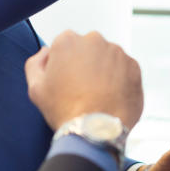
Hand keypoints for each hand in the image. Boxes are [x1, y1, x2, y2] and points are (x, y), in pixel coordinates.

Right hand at [25, 30, 142, 130]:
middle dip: (85, 64)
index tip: (65, 82)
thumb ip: (36, 63)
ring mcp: (117, 52)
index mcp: (68, 40)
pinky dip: (120, 81)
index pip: (65, 46)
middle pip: (88, 49)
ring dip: (104, 72)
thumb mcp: (35, 87)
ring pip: (108, 59)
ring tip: (98, 96)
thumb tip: (46, 51)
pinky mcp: (134, 66)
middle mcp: (94, 39)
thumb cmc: (63, 110)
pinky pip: (124, 70)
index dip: (64, 65)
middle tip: (82, 90)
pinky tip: (111, 98)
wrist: (95, 130)